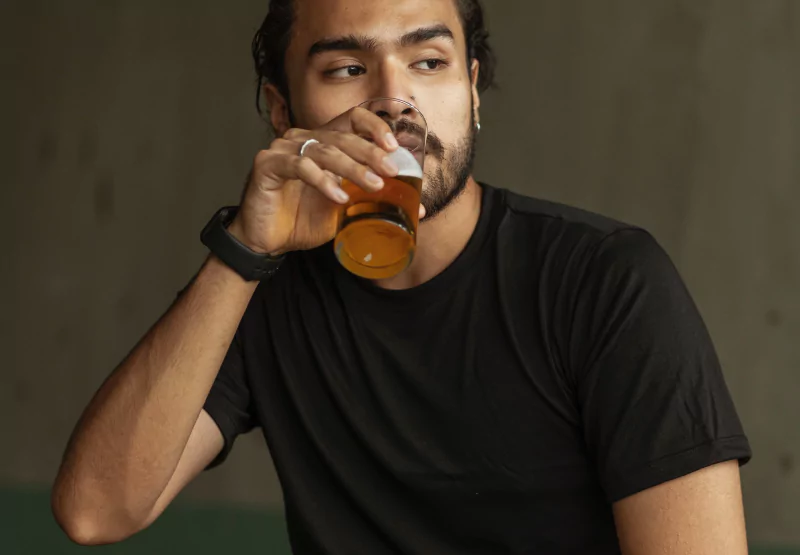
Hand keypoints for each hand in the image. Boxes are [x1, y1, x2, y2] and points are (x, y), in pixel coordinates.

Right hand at [227, 107, 424, 255]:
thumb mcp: (345, 210)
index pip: (351, 118)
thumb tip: (419, 208)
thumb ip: (373, 202)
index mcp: (323, 142)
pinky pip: (299, 166)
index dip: (374, 126)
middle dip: (371, 153)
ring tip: (374, 186)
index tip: (393, 145)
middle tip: (391, 171)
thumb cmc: (303, 221)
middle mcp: (303, 139)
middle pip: (342, 136)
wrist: (267, 241)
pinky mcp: (267, 164)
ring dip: (352, 168)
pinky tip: (338, 197)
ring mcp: (283, 149)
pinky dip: (322, 181)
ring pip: (324, 150)